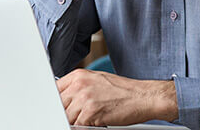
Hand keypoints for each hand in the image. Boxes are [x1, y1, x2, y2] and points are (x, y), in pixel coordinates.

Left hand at [57, 69, 177, 126]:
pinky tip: (95, 122)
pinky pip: (77, 125)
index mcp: (79, 75)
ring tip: (90, 118)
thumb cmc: (124, 90)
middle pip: (58, 104)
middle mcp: (79, 85)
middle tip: (79, 115)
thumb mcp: (97, 81)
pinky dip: (84, 127)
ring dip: (76, 121)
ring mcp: (84, 98)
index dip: (57, 102)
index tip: (60, 108)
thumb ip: (79, 87)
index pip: (55, 90)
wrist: (144, 97)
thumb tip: (66, 98)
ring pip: (66, 117)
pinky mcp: (90, 113)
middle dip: (66, 112)